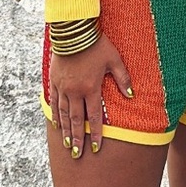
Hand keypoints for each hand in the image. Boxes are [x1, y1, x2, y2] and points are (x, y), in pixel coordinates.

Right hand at [50, 33, 132, 157]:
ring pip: (64, 114)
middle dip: (78, 139)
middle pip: (77, 120)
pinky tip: (57, 124)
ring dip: (66, 131)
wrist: (74, 31)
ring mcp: (63, 87)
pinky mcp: (54, 81)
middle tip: (78, 155)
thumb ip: (123, 78)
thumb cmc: (97, 44)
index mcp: (91, 88)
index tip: (96, 147)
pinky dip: (55, 115)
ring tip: (68, 145)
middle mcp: (75, 91)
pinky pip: (54, 102)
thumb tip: (132, 95)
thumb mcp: (114, 59)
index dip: (96, 133)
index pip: (95, 116)